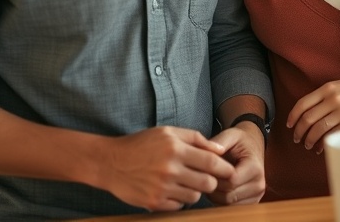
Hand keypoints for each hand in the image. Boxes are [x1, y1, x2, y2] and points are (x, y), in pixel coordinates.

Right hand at [99, 126, 232, 210]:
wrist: (111, 162)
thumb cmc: (142, 144)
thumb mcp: (167, 132)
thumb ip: (195, 138)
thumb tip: (220, 149)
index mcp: (175, 149)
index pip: (211, 163)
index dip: (224, 168)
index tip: (228, 170)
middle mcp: (170, 169)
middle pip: (207, 183)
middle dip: (212, 181)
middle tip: (208, 177)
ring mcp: (161, 188)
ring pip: (195, 196)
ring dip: (195, 190)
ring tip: (186, 181)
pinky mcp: (154, 203)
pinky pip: (179, 206)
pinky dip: (180, 199)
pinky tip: (172, 189)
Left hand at [206, 123, 266, 204]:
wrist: (253, 146)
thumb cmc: (240, 141)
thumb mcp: (230, 134)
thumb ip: (219, 142)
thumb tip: (208, 150)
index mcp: (255, 168)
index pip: (230, 182)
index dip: (215, 176)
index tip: (206, 167)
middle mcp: (259, 184)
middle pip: (228, 196)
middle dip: (213, 187)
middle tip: (205, 174)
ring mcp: (257, 195)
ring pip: (228, 204)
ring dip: (215, 194)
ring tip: (212, 178)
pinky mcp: (252, 202)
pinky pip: (231, 207)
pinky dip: (221, 199)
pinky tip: (218, 186)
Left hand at [286, 75, 339, 151]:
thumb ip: (326, 94)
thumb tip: (310, 110)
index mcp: (328, 88)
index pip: (302, 104)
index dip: (292, 117)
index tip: (289, 125)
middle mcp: (333, 99)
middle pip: (307, 119)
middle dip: (299, 132)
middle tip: (297, 138)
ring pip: (318, 129)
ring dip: (310, 140)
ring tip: (308, 145)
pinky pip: (333, 136)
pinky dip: (324, 143)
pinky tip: (322, 146)